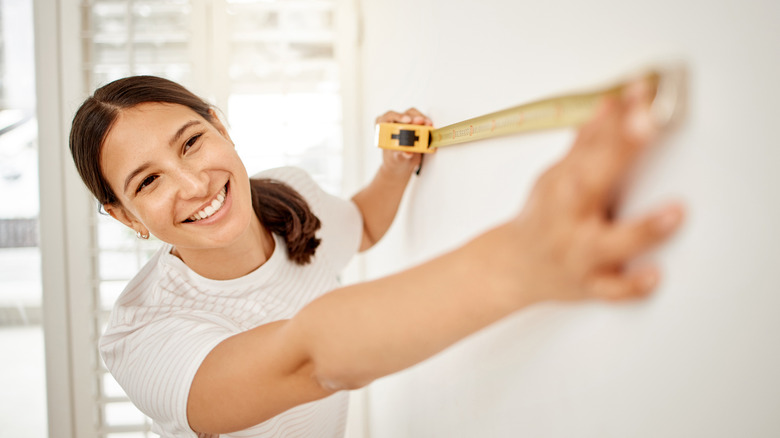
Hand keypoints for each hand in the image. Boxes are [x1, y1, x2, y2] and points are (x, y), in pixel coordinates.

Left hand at [375, 108, 432, 176]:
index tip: (407, 120)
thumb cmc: (394, 158)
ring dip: (423, 120)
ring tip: (429, 125)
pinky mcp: (415, 125)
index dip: (398, 116)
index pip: (389, 116)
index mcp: (383, 126)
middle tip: (422, 122)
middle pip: (405, 114)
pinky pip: (422, 121)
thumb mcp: (396, 157)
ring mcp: (406, 122)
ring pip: (415, 116)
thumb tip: (407, 152)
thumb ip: (400, 154)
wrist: (401, 162)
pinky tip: (431, 128)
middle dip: (414, 117)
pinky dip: (427, 125)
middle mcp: (394, 122)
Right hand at [508, 79, 684, 303]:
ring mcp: (578, 254)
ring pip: (609, 244)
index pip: (591, 145)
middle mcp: (568, 219)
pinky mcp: (589, 286)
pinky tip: (654, 275)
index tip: (639, 93)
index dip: (617, 119)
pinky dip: (631, 286)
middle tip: (645, 123)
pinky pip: (611, 291)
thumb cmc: (542, 220)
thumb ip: (586, 145)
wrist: (512, 269)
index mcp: (562, 188)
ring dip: (641, 229)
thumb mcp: (555, 177)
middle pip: (593, 182)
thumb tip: (612, 106)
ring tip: (674, 212)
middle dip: (619, 152)